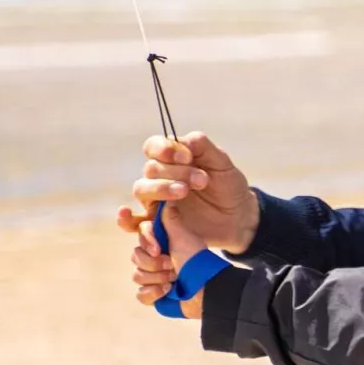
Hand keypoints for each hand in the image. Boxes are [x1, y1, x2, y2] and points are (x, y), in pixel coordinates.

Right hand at [116, 132, 258, 252]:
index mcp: (172, 159)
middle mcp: (159, 178)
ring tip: (183, 191)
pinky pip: (133, 223)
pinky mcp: (156, 224)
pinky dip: (125, 220)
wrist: (238, 216)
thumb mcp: (223, 164)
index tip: (187, 157)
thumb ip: (203, 148)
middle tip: (202, 180)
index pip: (153, 147)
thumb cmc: (228, 186)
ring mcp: (155, 201)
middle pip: (151, 169)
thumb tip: (182, 140)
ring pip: (141, 190)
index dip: (164, 149)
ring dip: (160, 189)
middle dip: (176, 172)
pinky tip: (126, 214)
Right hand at [131, 206, 207, 318]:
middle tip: (171, 265)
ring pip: (137, 275)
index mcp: (162, 240)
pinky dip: (153, 294)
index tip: (158, 249)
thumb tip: (166, 198)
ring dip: (156, 278)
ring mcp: (154, 276)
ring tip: (174, 279)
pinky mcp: (155, 294)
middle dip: (153, 263)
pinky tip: (167, 292)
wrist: (208, 288)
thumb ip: (169, 219)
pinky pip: (140, 295)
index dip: (147, 242)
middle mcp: (156, 257)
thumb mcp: (183, 237)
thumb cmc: (197, 261)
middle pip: (136, 256)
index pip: (140, 235)